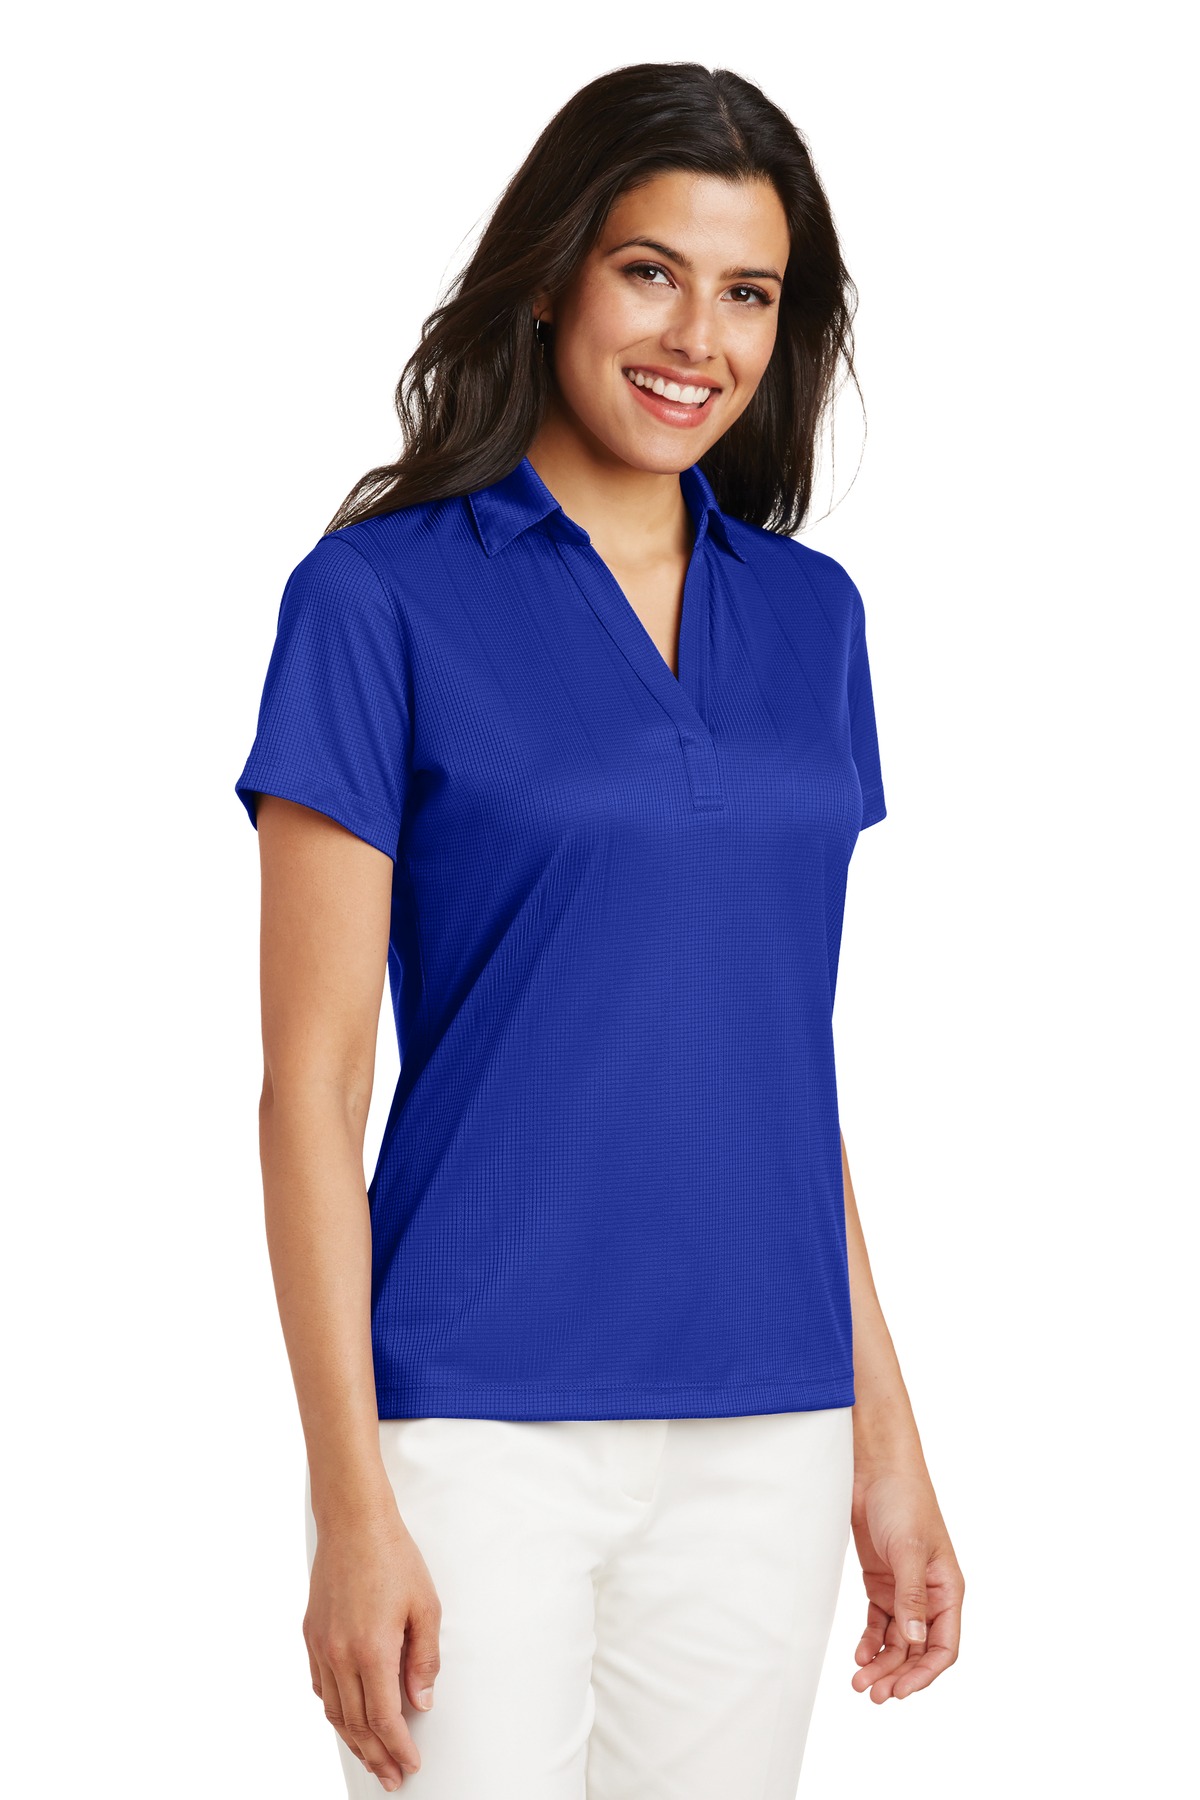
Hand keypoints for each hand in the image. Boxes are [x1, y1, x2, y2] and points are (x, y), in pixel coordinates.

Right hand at [304, 1502, 442, 1789]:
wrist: (353, 1523)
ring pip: (334, 1711)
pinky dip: (334, 1710)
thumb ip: (424, 1659)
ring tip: (371, 1758)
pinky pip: (320, 1687)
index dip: (398, 1747)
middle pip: (357, 1724)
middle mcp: (341, 1655)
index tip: (411, 1765)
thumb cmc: (394, 1558)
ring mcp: (321, 1646)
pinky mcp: (311, 1635)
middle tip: (392, 1777)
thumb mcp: (425, 1607)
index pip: (385, 1718)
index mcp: (372, 1650)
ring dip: (353, 1741)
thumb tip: (422, 1701)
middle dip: (376, 1756)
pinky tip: (347, 1717)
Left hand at [848, 1461, 962, 1701]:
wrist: (875, 1468)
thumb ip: (911, 1596)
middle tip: (873, 1694)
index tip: (901, 1691)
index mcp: (947, 1589)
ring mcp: (903, 1589)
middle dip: (898, 1674)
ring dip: (881, 1662)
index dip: (925, 1673)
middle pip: (917, 1650)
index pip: (944, 1646)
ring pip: (897, 1640)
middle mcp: (928, 1594)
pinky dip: (870, 1640)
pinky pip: (878, 1621)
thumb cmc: (903, 1500)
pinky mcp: (880, 1580)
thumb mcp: (909, 1549)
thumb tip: (916, 1643)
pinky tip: (858, 1654)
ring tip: (860, 1682)